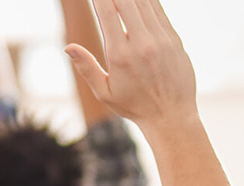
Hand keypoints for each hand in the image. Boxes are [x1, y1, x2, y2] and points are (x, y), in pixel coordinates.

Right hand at [65, 0, 197, 129]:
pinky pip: (159, 11)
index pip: (108, 14)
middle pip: (126, 3)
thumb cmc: (134, 106)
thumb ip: (86, 67)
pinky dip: (148, 1)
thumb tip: (69, 47)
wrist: (171, 116)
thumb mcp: (104, 92)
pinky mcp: (174, 39)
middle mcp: (142, 43)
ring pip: (144, 4)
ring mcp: (161, 40)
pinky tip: (139, 0)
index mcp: (120, 55)